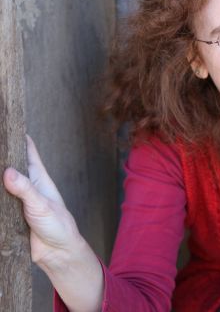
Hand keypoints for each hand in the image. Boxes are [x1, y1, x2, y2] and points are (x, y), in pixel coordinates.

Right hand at [3, 136, 85, 270]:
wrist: (57, 252)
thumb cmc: (58, 224)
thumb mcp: (42, 205)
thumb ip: (26, 189)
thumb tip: (8, 171)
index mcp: (38, 176)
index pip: (27, 150)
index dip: (18, 136)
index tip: (6, 122)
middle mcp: (25, 184)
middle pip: (8, 164)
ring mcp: (14, 199)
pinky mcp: (6, 214)